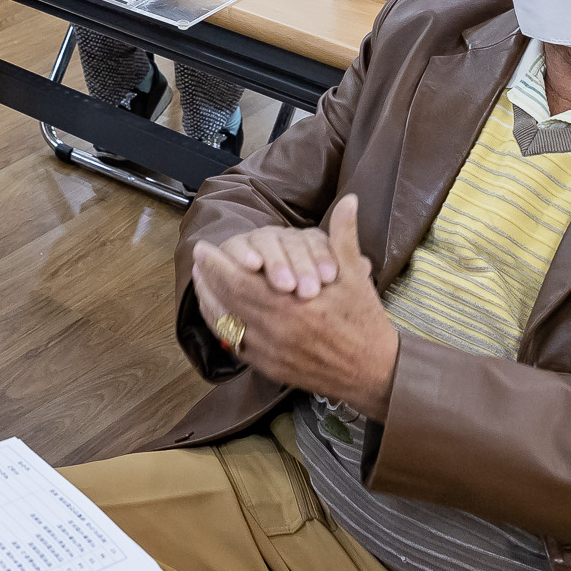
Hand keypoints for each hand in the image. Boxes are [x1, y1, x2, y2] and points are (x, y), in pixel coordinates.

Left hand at [188, 196, 397, 420]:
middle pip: (227, 301)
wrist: (374, 372)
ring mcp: (270, 353)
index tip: (204, 248)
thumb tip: (348, 199)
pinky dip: (222, 327)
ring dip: (209, 301)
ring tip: (200, 281)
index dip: (218, 264)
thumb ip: (344, 236)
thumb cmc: (363, 320)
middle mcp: (275, 332)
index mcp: (292, 306)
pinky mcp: (270, 368)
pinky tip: (217, 311)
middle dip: (207, 278)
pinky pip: (235, 346)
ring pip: (226, 325)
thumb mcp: (355, 276)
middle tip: (196, 259)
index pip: (240, 281)